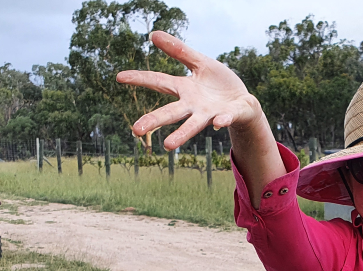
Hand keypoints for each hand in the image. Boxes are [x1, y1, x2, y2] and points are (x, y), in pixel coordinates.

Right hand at [116, 31, 262, 149]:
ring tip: (168, 145)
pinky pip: (226, 118)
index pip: (159, 82)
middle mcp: (193, 105)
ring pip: (194, 125)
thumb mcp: (200, 62)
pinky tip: (218, 122)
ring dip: (182, 134)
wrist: (243, 101)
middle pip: (171, 112)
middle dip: (153, 120)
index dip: (140, 78)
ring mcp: (210, 113)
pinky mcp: (230, 115)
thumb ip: (179, 51)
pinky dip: (222, 120)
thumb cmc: (219, 83)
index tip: (119, 77)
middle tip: (135, 130)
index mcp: (185, 89)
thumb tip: (153, 34)